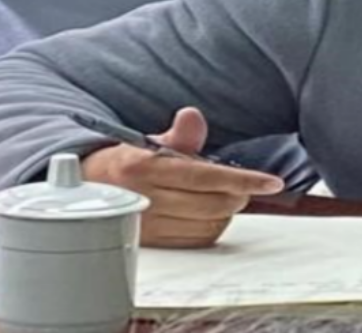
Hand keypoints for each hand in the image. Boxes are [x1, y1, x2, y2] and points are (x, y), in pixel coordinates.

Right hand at [81, 107, 283, 247]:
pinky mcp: (150, 244)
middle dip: (238, 195)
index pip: (204, 176)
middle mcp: (144, 199)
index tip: (271, 182)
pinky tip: (208, 213)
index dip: (242, 180)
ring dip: (225, 212)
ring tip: (222, 196)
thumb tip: (192, 117)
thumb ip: (180, 134)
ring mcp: (146, 225)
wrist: (90, 190)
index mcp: (144, 168)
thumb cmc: (128, 163)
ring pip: (208, 225)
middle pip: (212, 205)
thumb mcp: (150, 142)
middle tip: (244, 186)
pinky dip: (211, 227)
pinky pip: (195, 240)